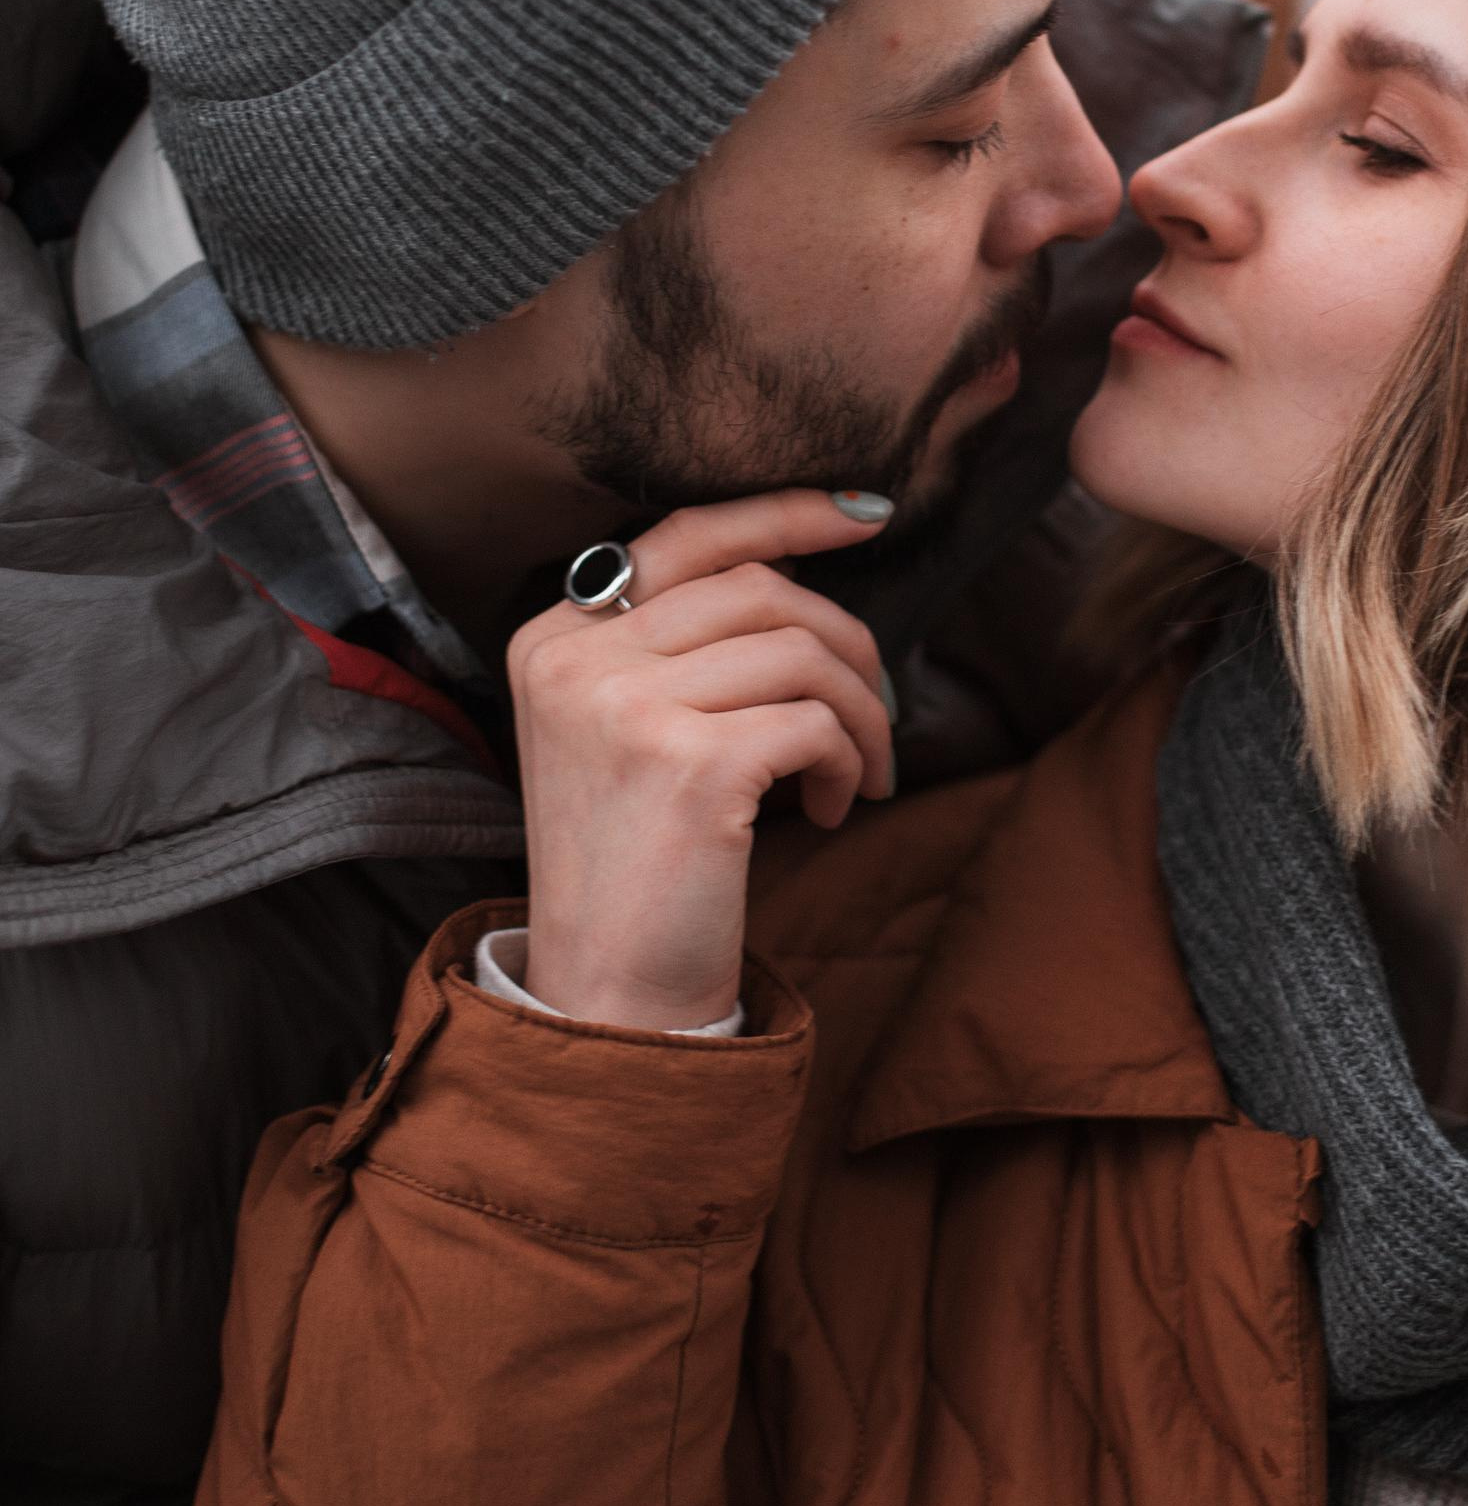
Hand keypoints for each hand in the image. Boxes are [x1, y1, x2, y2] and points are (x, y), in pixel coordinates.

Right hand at [505, 490, 894, 1030]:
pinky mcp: (688, 764)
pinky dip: (847, 762)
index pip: (687, 535)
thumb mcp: (623, 731)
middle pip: (761, 589)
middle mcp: (576, 659)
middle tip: (876, 715)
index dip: (787, 512)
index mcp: (553, 637)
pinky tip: (830, 810)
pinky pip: (815, 723)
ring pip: (801, 653)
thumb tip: (798, 572)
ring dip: (860, 714)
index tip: (868, 512)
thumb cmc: (638, 862)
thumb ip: (680, 646)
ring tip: (856, 775)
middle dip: (847, 643)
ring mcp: (625, 707)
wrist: (608, 993)